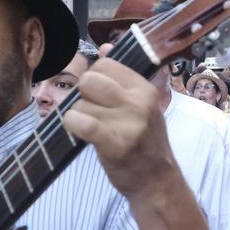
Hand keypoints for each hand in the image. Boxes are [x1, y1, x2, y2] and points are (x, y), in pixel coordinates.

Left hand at [62, 58, 177, 197]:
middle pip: (90, 80)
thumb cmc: (145, 144)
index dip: (94, 78)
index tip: (99, 97)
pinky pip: (79, 121)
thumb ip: (122, 78)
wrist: (157, 182)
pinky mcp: (115, 142)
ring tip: (94, 131)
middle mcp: (139, 102)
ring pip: (80, 104)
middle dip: (83, 95)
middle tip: (92, 112)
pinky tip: (80, 132)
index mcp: (145, 89)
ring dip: (79, 116)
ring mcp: (129, 123)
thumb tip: (105, 47)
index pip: (105, 64)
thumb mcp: (142, 106)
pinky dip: (72, 125)